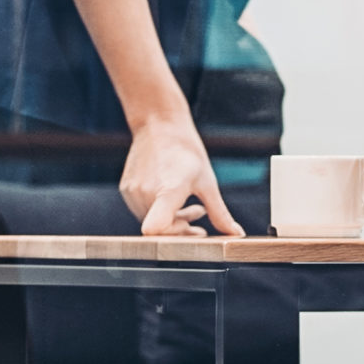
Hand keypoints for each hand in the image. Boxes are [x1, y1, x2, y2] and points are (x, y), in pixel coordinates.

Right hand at [120, 120, 243, 236]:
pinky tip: (175, 202)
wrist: (159, 125)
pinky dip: (160, 212)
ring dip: (173, 221)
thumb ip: (219, 213)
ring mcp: (133, 192)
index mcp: (168, 191)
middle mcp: (146, 193)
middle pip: (161, 231)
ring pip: (153, 222)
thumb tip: (236, 234)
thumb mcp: (208, 182)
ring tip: (193, 209)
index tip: (192, 232)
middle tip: (200, 228)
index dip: (171, 238)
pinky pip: (143, 211)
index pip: (155, 228)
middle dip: (183, 232)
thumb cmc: (185, 150)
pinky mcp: (127, 189)